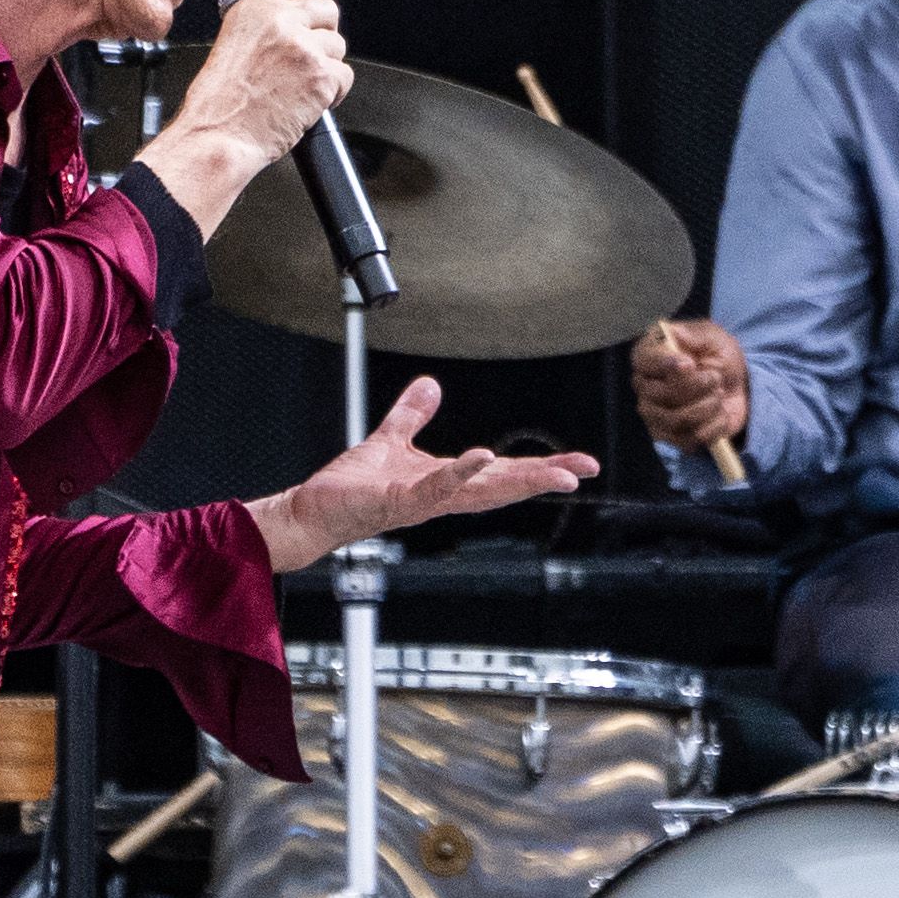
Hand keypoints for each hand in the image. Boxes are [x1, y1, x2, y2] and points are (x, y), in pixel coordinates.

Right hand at [137, 0, 349, 234]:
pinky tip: (308, 101)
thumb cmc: (218, 101)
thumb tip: (293, 18)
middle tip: (305, 58)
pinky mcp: (322, 78)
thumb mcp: (232, 41)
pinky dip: (334, 92)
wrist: (218, 135)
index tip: (307, 15)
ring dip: (326, 65)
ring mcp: (305, 49)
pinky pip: (345, 76)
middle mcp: (283, 22)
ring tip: (298, 85)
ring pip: (338, 46)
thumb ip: (264, 24)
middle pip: (328, 10)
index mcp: (256, 8)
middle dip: (322, 33)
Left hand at [246, 377, 596, 570]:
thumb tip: (431, 385)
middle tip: (584, 471)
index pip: (503, 473)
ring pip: (481, 493)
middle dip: (545, 477)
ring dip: (519, 482)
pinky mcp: (398, 502)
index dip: (542, 467)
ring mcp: (423, 502)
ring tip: (555, 473)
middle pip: (504, 486)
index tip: (579, 464)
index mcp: (446, 481)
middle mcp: (442, 496)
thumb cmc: (351, 487)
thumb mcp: (390, 440)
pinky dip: (461, 473)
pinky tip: (483, 456)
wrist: (314, 512)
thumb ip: (412, 414)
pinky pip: (435, 488)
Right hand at [630, 318, 748, 449]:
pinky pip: (689, 439)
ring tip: (719, 395)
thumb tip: (673, 338)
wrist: (739, 385)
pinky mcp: (670, 437)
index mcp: (648, 355)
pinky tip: (720, 414)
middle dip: (698, 386)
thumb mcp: (712, 335)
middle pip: (661, 395)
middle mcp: (644, 386)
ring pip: (676, 420)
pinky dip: (713, 427)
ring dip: (707, 407)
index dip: (665, 365)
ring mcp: (653, 415)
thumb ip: (692, 334)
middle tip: (716, 378)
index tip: (690, 364)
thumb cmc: (719, 355)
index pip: (643, 362)